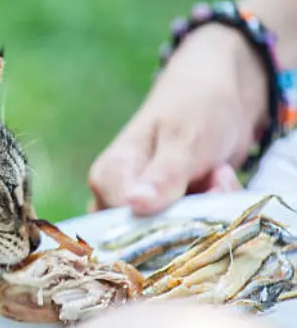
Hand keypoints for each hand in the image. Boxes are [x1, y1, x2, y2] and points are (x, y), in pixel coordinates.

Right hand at [88, 24, 269, 215]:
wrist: (220, 93)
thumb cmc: (194, 106)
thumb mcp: (183, 139)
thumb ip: (163, 176)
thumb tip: (135, 205)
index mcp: (108, 178)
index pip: (128, 224)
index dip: (169, 217)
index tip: (204, 188)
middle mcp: (117, 197)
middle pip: (151, 234)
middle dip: (193, 213)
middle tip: (216, 177)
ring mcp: (142, 206)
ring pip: (174, 233)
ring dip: (207, 210)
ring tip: (217, 174)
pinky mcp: (165, 211)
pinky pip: (188, 227)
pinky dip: (211, 209)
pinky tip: (216, 181)